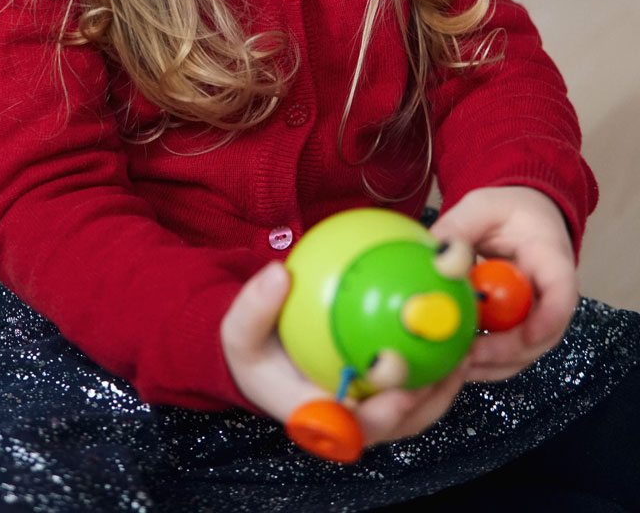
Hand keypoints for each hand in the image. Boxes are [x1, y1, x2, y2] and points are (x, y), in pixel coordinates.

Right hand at [221, 262, 465, 447]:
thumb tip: (278, 275)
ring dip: (444, 382)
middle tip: (446, 365)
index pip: (355, 427)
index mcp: (319, 417)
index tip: (396, 387)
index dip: (383, 415)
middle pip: (398, 422)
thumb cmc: (256, 349)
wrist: (267, 352)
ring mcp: (373, 407)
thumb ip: (253, 308)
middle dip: (427, 400)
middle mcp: (352, 420)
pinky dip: (438, 360)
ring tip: (464, 347)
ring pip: (418, 407)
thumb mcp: (240, 331)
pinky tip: (452, 326)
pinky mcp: (387, 390)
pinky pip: (420, 381)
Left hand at [431, 186, 578, 381]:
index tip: (527, 336)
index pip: (562, 294)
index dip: (547, 320)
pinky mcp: (516, 327)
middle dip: (506, 351)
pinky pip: (505, 352)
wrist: (520, 218)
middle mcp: (550, 295)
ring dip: (491, 363)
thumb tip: (437, 257)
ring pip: (523, 352)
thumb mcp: (481, 207)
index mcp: (551, 259)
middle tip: (469, 357)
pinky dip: (482, 360)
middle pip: (542, 335)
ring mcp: (536, 315)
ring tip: (455, 366)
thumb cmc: (506, 211)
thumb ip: (458, 229)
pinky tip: (453, 363)